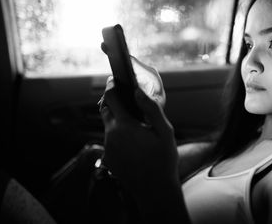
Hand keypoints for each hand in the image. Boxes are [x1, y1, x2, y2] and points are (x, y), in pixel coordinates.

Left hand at [99, 77, 178, 195]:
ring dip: (118, 121)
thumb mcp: (165, 132)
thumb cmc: (163, 160)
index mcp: (124, 126)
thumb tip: (138, 91)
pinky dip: (119, 137)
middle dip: (114, 103)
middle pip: (106, 110)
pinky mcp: (108, 159)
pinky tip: (134, 144)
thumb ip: (151, 109)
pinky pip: (110, 141)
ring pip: (108, 126)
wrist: (155, 191)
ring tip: (137, 128)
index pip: (110, 97)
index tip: (115, 80)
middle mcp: (111, 136)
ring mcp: (108, 149)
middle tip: (129, 103)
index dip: (112, 86)